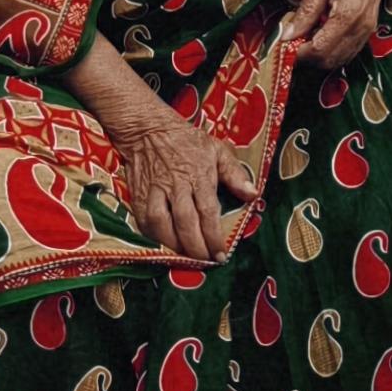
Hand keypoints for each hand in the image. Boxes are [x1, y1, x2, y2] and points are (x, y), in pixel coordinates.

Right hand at [107, 105, 260, 261]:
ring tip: (185, 259)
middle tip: (205, 262)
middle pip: (185, 223)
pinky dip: (152, 238)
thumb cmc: (186, 140)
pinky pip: (143, 221)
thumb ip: (235, 174)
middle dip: (196, 247)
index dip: (214, 237)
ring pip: (161, 225)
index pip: (208, 212)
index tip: (222, 254)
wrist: (147, 128)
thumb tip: (253, 194)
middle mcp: (176, 185)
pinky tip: (163, 247)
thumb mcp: (216, 149)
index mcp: (199, 175)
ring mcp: (155, 191)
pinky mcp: (138, 195)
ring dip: (173, 245)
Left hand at [284, 0, 391, 71]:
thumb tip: (288, 34)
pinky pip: (350, 48)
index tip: (281, 45)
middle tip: (288, 41)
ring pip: (341, 58)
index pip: (320, 49)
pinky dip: (332, 49)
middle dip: (307, 56)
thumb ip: (307, 8)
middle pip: (330, 59)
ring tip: (301, 37)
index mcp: (350, 14)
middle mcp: (363, 26)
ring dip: (319, 54)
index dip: (298, 52)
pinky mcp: (370, 24)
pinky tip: (318, 34)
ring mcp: (369, 27)